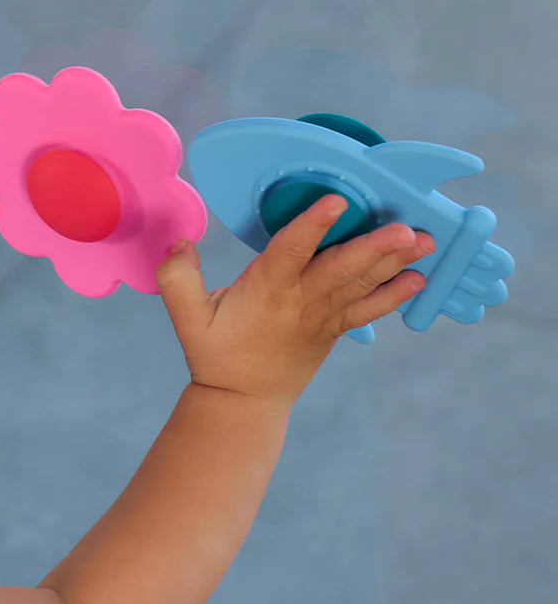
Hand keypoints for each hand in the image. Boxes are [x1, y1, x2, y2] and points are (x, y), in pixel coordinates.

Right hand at [155, 195, 435, 406]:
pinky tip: (419, 279)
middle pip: (341, 269)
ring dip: (395, 263)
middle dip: (376, 248)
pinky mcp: (334, 328)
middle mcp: (301, 300)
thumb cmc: (216, 355)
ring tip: (426, 242)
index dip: (312, 226)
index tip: (336, 201)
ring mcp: (322, 316)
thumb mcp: (186, 318)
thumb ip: (177, 278)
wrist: (244, 402)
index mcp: (266, 290)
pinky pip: (369, 309)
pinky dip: (394, 295)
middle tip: (407, 229)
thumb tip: (181, 243)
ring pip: (362, 285)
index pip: (290, 252)